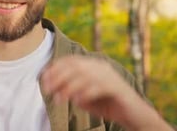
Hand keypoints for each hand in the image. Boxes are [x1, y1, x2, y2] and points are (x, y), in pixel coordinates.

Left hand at [40, 56, 172, 130]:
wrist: (134, 115)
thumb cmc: (107, 105)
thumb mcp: (85, 97)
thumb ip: (71, 90)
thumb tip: (54, 88)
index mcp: (93, 65)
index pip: (71, 60)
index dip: (55, 67)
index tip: (43, 78)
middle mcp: (102, 67)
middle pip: (76, 66)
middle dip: (59, 76)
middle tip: (47, 88)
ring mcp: (111, 76)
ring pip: (86, 76)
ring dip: (69, 87)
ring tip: (59, 98)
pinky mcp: (118, 88)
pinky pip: (99, 87)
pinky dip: (86, 93)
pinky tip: (76, 101)